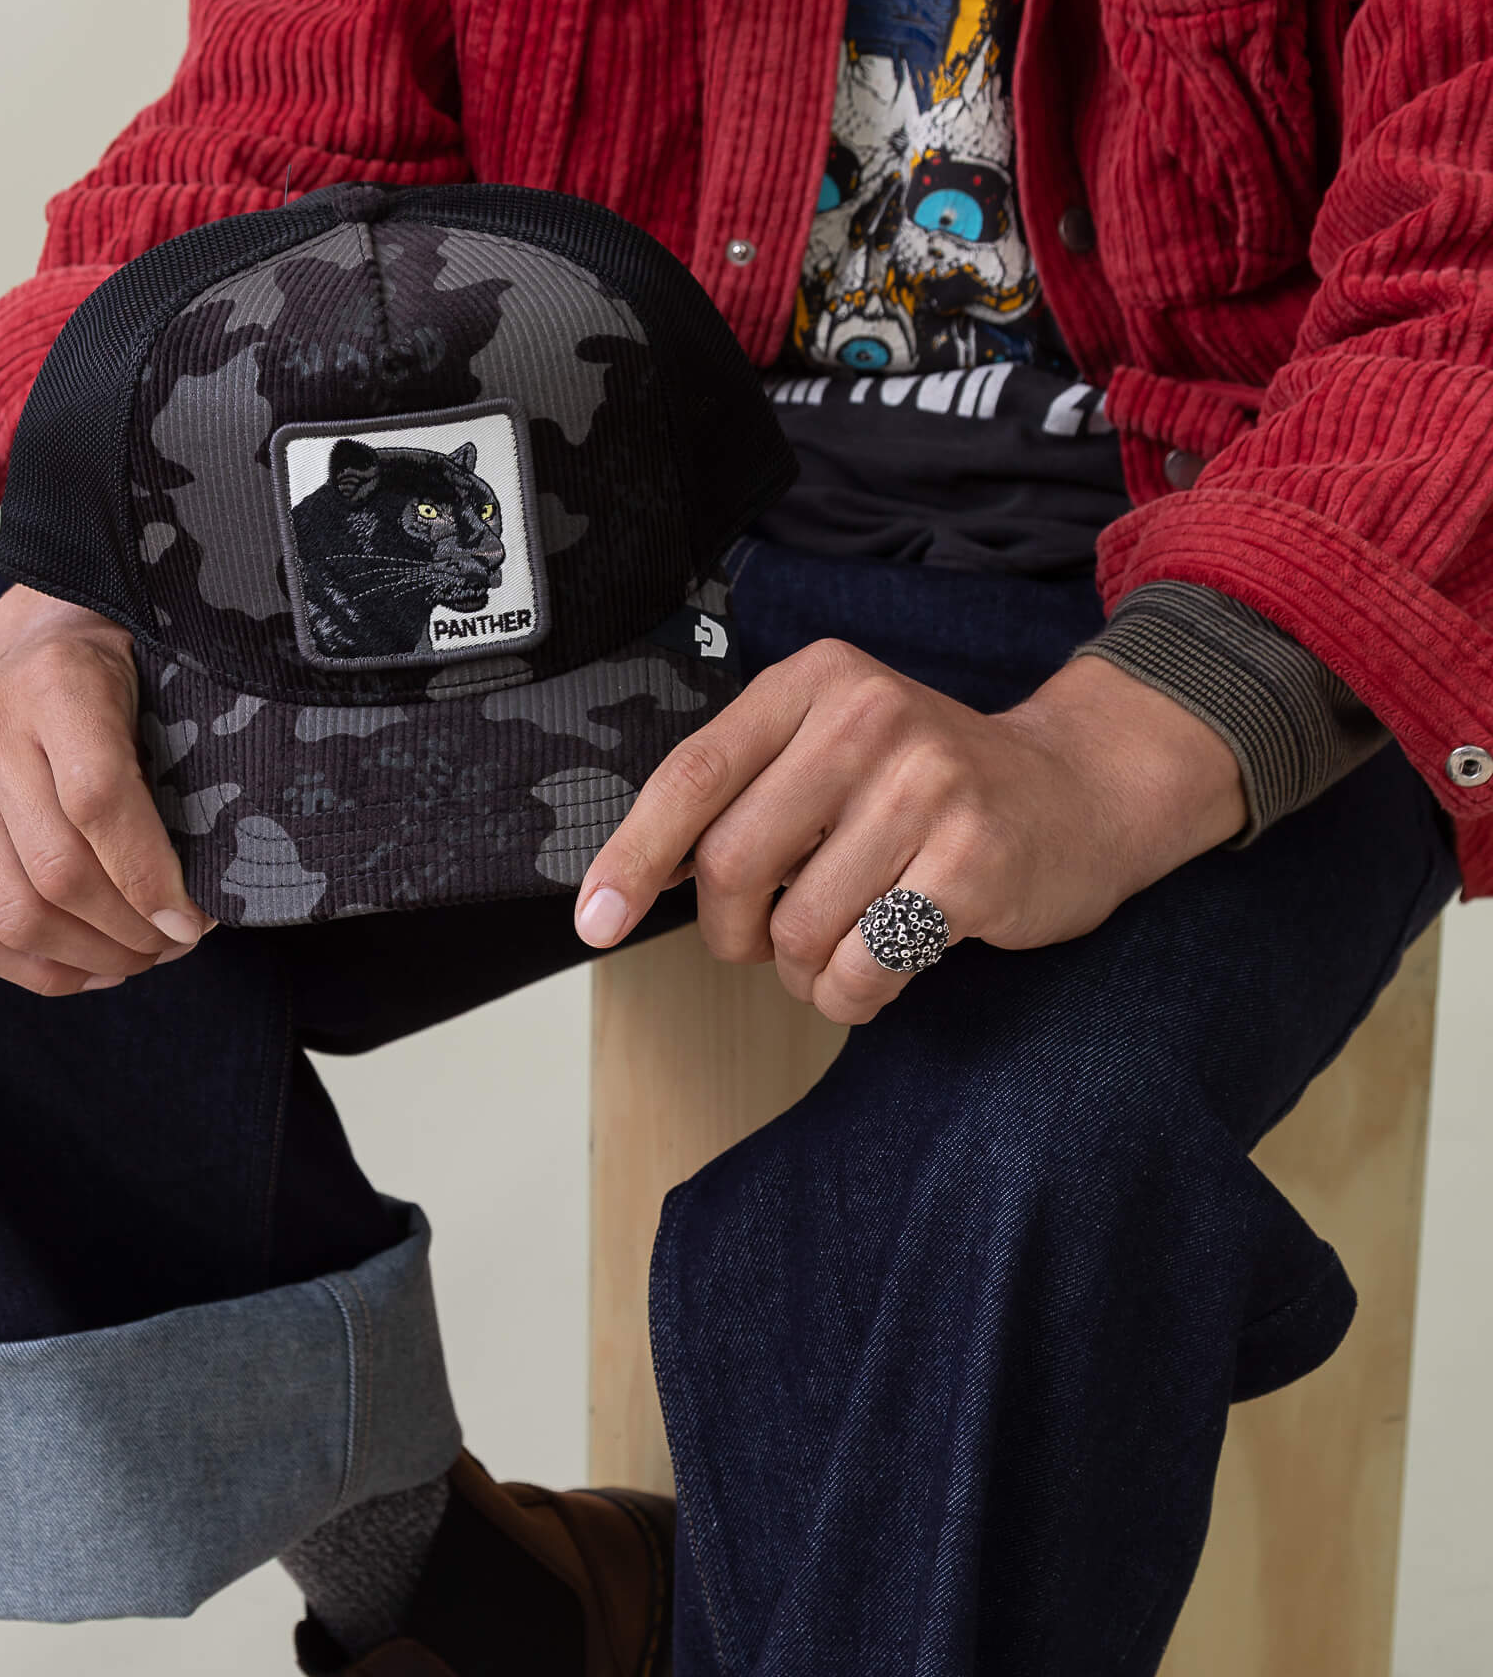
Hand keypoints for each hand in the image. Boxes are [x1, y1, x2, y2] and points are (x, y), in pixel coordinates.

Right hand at [0, 582, 215, 993]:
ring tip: (143, 957)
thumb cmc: (126, 680)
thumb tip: (201, 904)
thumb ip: (186, 776)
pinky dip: (40, 971)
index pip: (99, 799)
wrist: (42, 644)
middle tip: (178, 943)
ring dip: (91, 958)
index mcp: (58, 681)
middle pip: (55, 870)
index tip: (196, 919)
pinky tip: (94, 968)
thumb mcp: (167, 696)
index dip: (151, 876)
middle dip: (129, 930)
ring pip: (14, 914)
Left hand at [573, 642, 1244, 1023]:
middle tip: (762, 939)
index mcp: (815, 683)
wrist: (1081, 790)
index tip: (596, 918)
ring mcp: (928, 788)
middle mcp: (868, 719)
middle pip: (732, 865)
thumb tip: (638, 872)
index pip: (692, 775)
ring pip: (797, 931)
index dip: (632, 856)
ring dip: (802, 971)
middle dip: (732, 931)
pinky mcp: (975, 862)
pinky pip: (864, 969)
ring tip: (841, 947)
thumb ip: (744, 793)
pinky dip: (854, 994)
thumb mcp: (833, 749)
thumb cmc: (933, 785)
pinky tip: (885, 963)